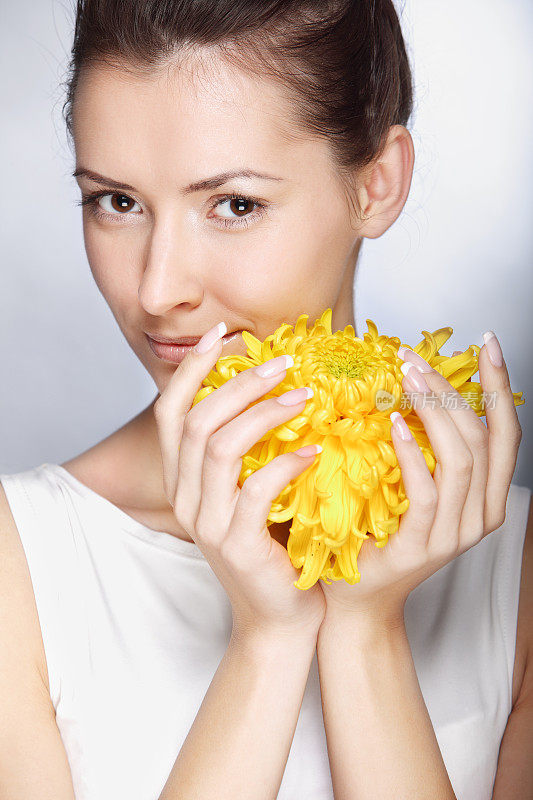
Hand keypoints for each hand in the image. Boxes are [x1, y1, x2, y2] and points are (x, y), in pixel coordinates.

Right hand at [153, 324, 325, 641]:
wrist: (280, 617)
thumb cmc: (274, 547)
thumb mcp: (252, 493)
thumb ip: (250, 450)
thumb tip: (276, 389)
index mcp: (183, 480)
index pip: (171, 412)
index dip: (192, 369)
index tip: (224, 334)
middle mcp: (184, 498)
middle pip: (197, 421)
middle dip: (239, 383)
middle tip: (284, 363)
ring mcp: (206, 522)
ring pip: (220, 447)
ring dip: (264, 414)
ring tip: (305, 397)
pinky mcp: (235, 543)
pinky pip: (255, 489)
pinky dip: (286, 462)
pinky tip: (314, 451)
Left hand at [320, 333, 522, 623]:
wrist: (361, 597)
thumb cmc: (382, 535)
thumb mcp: (414, 489)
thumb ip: (427, 450)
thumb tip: (417, 388)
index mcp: (487, 498)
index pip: (504, 433)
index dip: (499, 386)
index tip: (487, 343)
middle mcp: (481, 516)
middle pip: (481, 438)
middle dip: (452, 391)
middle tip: (416, 360)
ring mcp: (456, 534)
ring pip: (460, 460)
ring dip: (434, 411)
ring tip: (407, 378)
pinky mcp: (424, 545)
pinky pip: (426, 492)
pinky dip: (413, 454)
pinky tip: (396, 424)